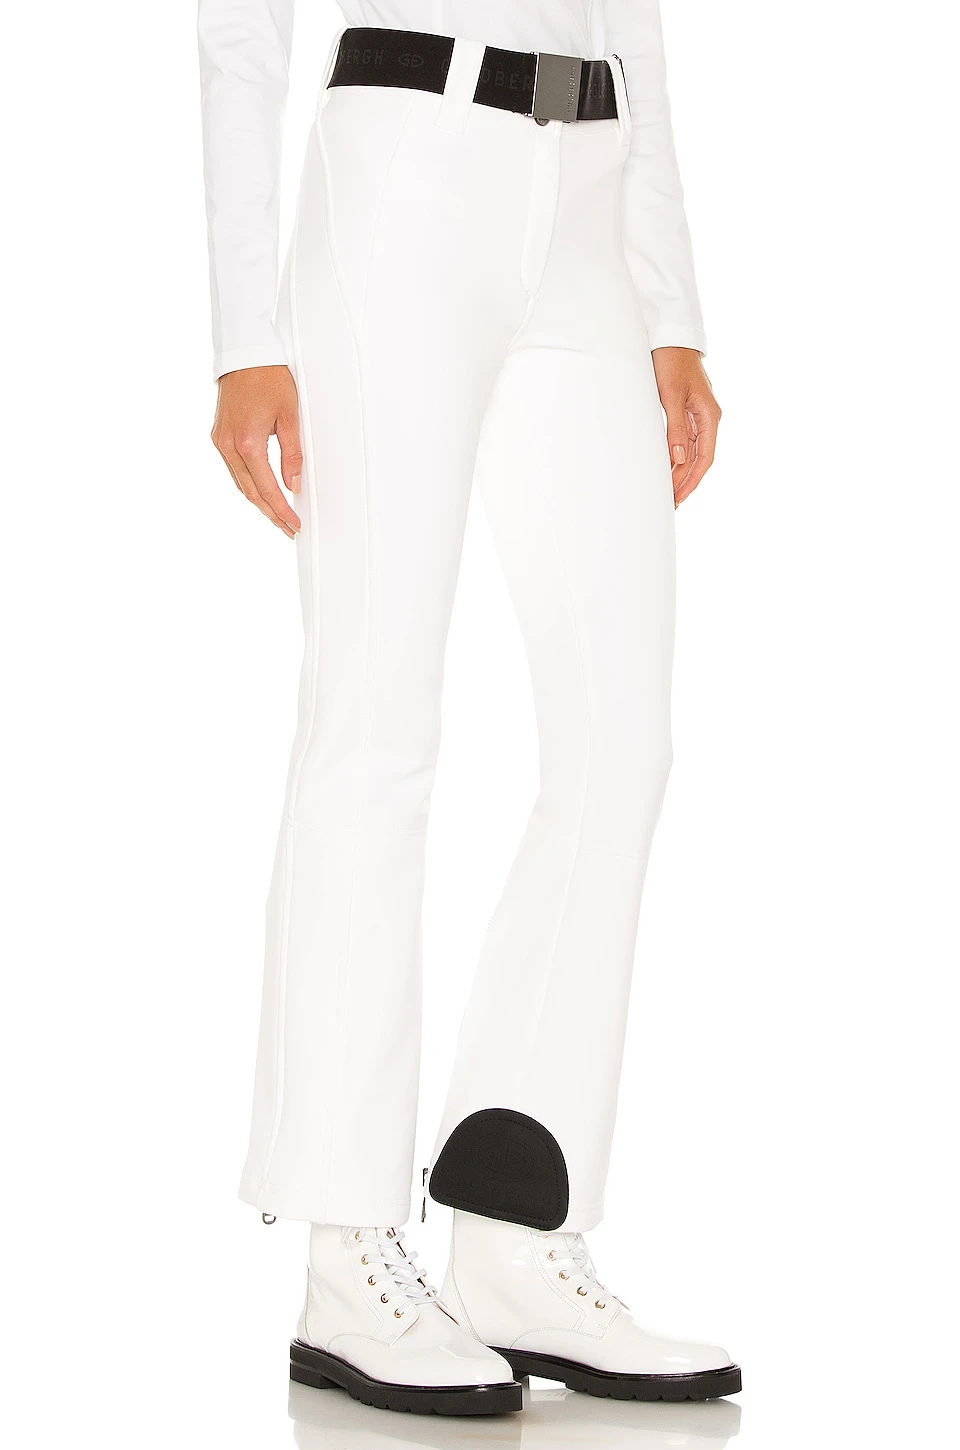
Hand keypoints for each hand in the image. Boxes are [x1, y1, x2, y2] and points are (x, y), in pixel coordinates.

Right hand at [211, 366, 302, 537]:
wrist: (244, 354)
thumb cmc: (269, 378)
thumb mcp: (290, 416)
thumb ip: (292, 453)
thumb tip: (293, 484)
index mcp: (247, 443)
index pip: (267, 488)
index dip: (282, 510)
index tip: (294, 524)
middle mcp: (229, 446)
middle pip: (251, 492)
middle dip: (271, 513)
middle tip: (288, 529)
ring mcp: (220, 441)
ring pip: (241, 483)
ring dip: (259, 502)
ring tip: (278, 516)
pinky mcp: (219, 436)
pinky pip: (234, 469)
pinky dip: (249, 484)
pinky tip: (262, 493)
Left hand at [652, 347, 720, 506]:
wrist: (668, 336)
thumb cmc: (671, 361)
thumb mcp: (671, 395)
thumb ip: (675, 428)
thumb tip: (678, 460)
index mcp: (709, 416)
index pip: (705, 458)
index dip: (692, 481)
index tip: (678, 498)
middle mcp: (706, 418)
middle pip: (698, 459)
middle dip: (685, 482)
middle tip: (669, 502)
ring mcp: (697, 415)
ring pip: (691, 452)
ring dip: (680, 472)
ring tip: (666, 491)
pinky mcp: (685, 410)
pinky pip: (684, 441)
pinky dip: (676, 456)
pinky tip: (666, 468)